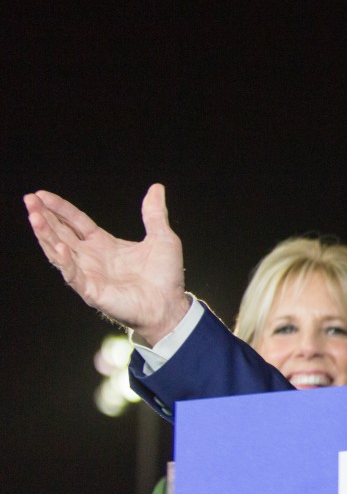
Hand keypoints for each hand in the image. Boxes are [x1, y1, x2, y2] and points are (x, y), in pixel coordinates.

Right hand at [25, 183, 189, 345]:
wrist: (170, 305)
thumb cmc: (165, 275)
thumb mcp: (162, 238)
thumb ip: (154, 214)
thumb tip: (157, 188)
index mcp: (103, 244)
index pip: (75, 222)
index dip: (59, 208)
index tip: (42, 194)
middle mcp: (91, 258)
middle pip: (61, 233)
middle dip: (44, 217)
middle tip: (29, 200)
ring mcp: (89, 274)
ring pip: (59, 251)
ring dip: (46, 234)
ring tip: (35, 217)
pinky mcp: (92, 291)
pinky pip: (73, 274)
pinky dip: (65, 260)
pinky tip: (58, 245)